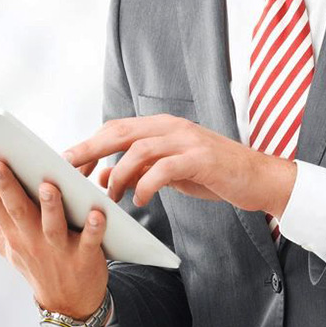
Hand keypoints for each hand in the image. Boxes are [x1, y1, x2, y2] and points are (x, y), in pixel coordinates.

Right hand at [0, 153, 108, 318]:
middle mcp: (32, 240)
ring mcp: (59, 249)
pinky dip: (94, 228)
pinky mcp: (86, 257)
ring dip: (51, 205)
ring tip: (47, 185)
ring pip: (53, 225)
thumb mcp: (4, 244)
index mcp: (13, 233)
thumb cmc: (36, 262)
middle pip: (18, 210)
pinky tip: (97, 214)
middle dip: (7, 187)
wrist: (68, 303)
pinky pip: (91, 241)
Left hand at [63, 115, 296, 217]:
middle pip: (120, 132)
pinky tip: (139, 200)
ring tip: (111, 198)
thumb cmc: (213, 174)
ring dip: (118, 175)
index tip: (68, 164)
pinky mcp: (201, 159)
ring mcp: (187, 140)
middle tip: (69, 172)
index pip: (116, 128)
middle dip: (90, 151)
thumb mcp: (171, 170)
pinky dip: (145, 184)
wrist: (257, 177)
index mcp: (163, 126)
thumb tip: (104, 178)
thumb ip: (141, 169)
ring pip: (138, 149)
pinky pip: (164, 168)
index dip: (89, 144)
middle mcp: (172, 127)